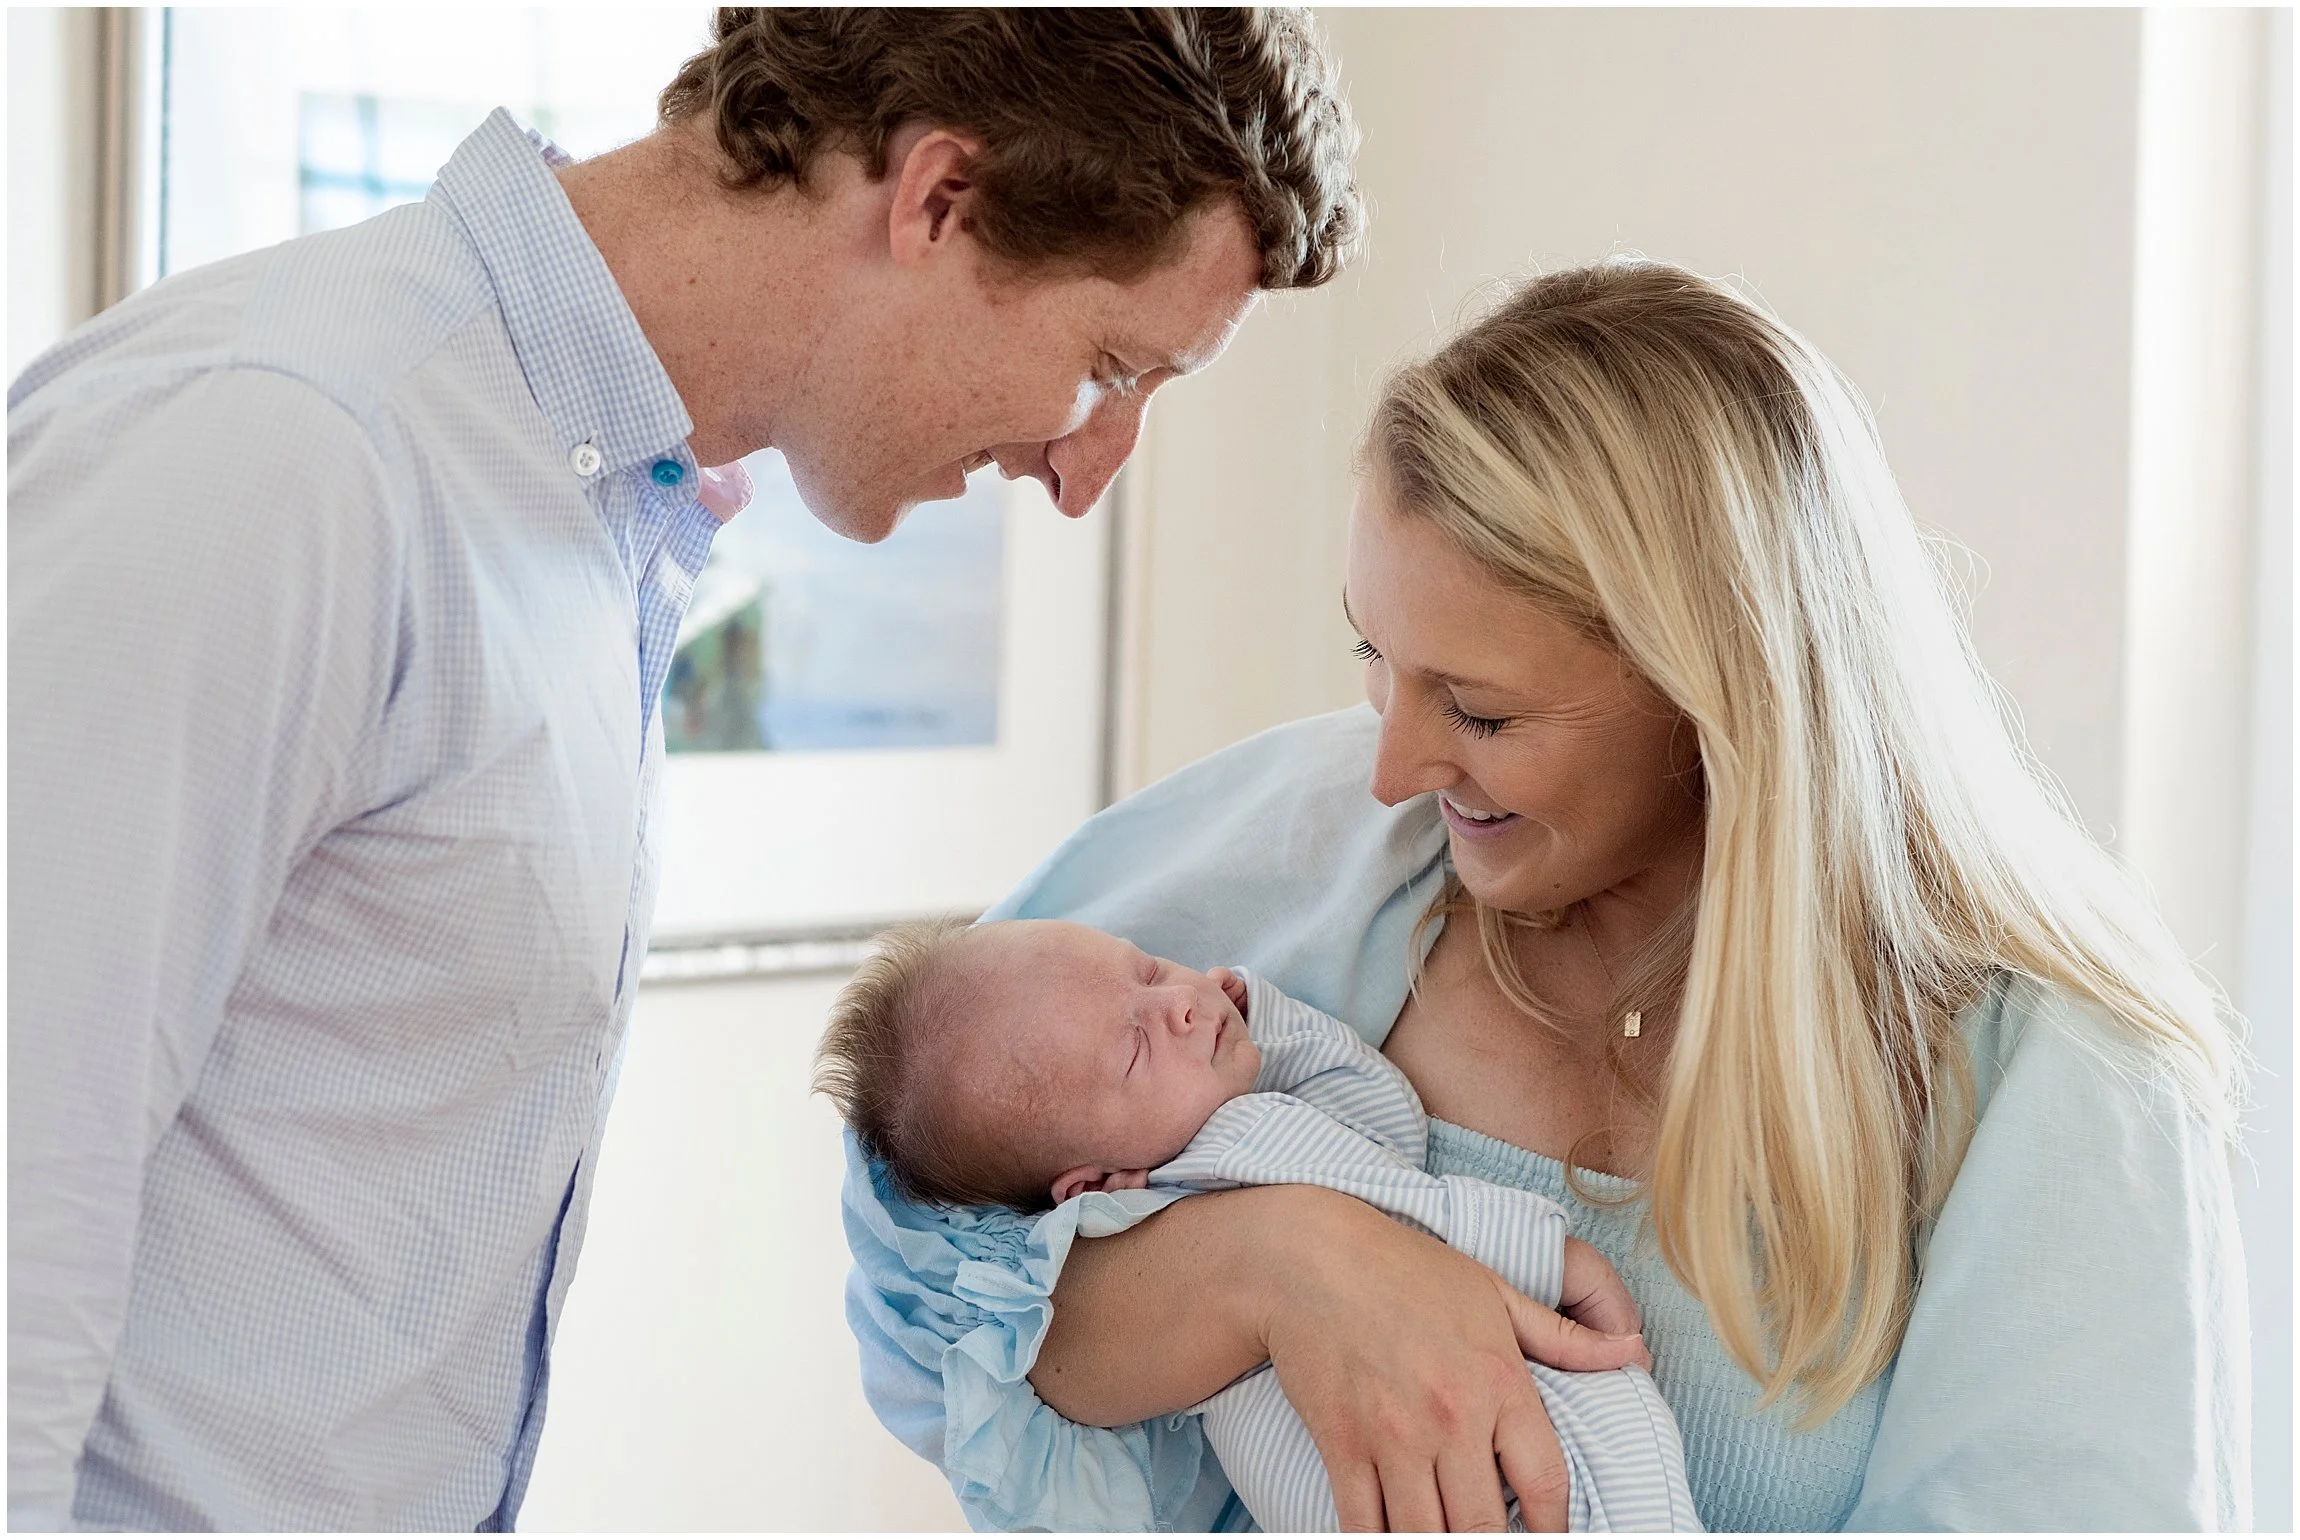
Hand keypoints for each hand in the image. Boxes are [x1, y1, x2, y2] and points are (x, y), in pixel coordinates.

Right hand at [1257, 1189, 1646, 1530]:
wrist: (1310, 1256)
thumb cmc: (1406, 1269)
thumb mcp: (1494, 1293)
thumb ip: (1566, 1337)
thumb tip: (1636, 1352)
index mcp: (1499, 1381)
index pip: (1546, 1486)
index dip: (1554, 1531)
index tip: (1547, 1539)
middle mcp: (1451, 1417)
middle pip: (1484, 1529)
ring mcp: (1393, 1436)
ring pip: (1425, 1538)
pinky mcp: (1341, 1445)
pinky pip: (1363, 1526)